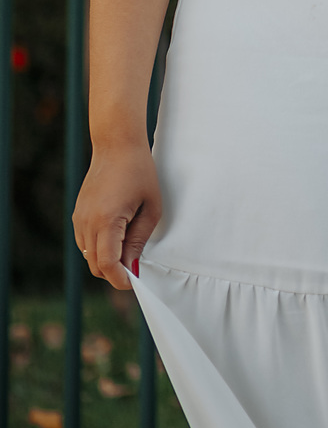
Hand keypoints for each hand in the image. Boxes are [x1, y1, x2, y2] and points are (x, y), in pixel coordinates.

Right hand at [72, 141, 160, 289]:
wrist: (116, 145)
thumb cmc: (140, 172)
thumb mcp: (150, 207)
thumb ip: (139, 239)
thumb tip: (132, 266)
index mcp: (106, 221)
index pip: (107, 264)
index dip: (120, 278)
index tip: (134, 282)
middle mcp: (87, 222)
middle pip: (95, 265)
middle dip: (114, 273)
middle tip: (134, 269)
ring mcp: (79, 218)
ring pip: (88, 255)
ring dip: (105, 260)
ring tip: (128, 248)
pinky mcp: (77, 214)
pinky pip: (85, 242)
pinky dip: (98, 247)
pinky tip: (116, 236)